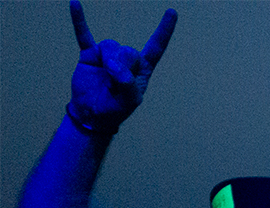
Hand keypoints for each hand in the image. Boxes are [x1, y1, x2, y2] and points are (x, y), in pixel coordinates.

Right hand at [69, 1, 176, 131]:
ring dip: (108, 63)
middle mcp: (127, 58)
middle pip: (128, 51)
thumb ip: (127, 84)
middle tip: (114, 84)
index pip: (156, 47)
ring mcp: (108, 54)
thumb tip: (113, 64)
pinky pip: (83, 34)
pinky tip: (75, 4)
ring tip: (105, 78)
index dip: (164, 31)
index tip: (172, 12)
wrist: (92, 113)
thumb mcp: (128, 102)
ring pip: (110, 46)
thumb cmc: (115, 108)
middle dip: (122, 68)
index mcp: (142, 69)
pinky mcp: (90, 53)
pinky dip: (79, 21)